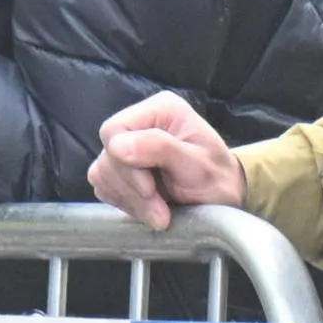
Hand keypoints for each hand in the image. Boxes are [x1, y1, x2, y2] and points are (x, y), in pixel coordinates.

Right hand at [89, 90, 248, 229]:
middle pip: (107, 155)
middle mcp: (139, 122)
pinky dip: (124, 202)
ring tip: (159, 212)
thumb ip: (161, 148)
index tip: (150, 190)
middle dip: (131, 189)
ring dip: (129, 199)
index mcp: (159, 110)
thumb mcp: (197, 164)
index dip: (126, 164)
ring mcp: (126, 146)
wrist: (220, 200)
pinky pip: (103, 186)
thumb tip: (118, 146)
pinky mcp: (118, 169)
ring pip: (101, 173)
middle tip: (160, 212)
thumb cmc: (216, 178)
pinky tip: (147, 208)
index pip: (115, 130)